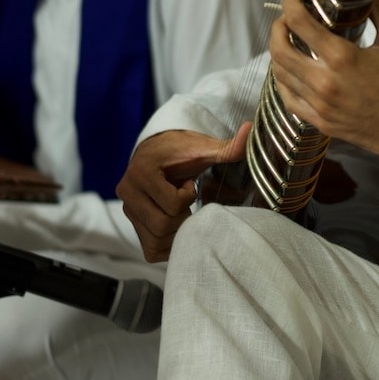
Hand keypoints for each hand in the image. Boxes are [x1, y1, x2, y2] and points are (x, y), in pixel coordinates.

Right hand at [116, 124, 250, 261]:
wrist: (157, 153)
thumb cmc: (180, 151)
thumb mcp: (202, 148)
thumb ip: (226, 147)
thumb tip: (250, 129)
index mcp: (141, 172)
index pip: (172, 204)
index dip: (188, 196)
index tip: (188, 184)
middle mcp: (127, 193)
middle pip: (162, 225)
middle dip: (182, 215)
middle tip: (186, 200)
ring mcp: (127, 211)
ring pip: (156, 240)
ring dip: (177, 229)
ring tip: (179, 210)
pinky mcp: (132, 225)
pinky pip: (151, 250)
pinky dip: (168, 243)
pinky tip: (176, 224)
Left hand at [269, 0, 378, 160]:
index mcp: (342, 58)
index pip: (299, 22)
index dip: (291, 4)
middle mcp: (324, 82)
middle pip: (279, 48)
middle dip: (278, 27)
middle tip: (287, 18)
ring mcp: (319, 105)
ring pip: (279, 73)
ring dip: (278, 52)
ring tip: (288, 42)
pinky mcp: (320, 122)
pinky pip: (288, 99)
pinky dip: (283, 81)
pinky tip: (290, 71)